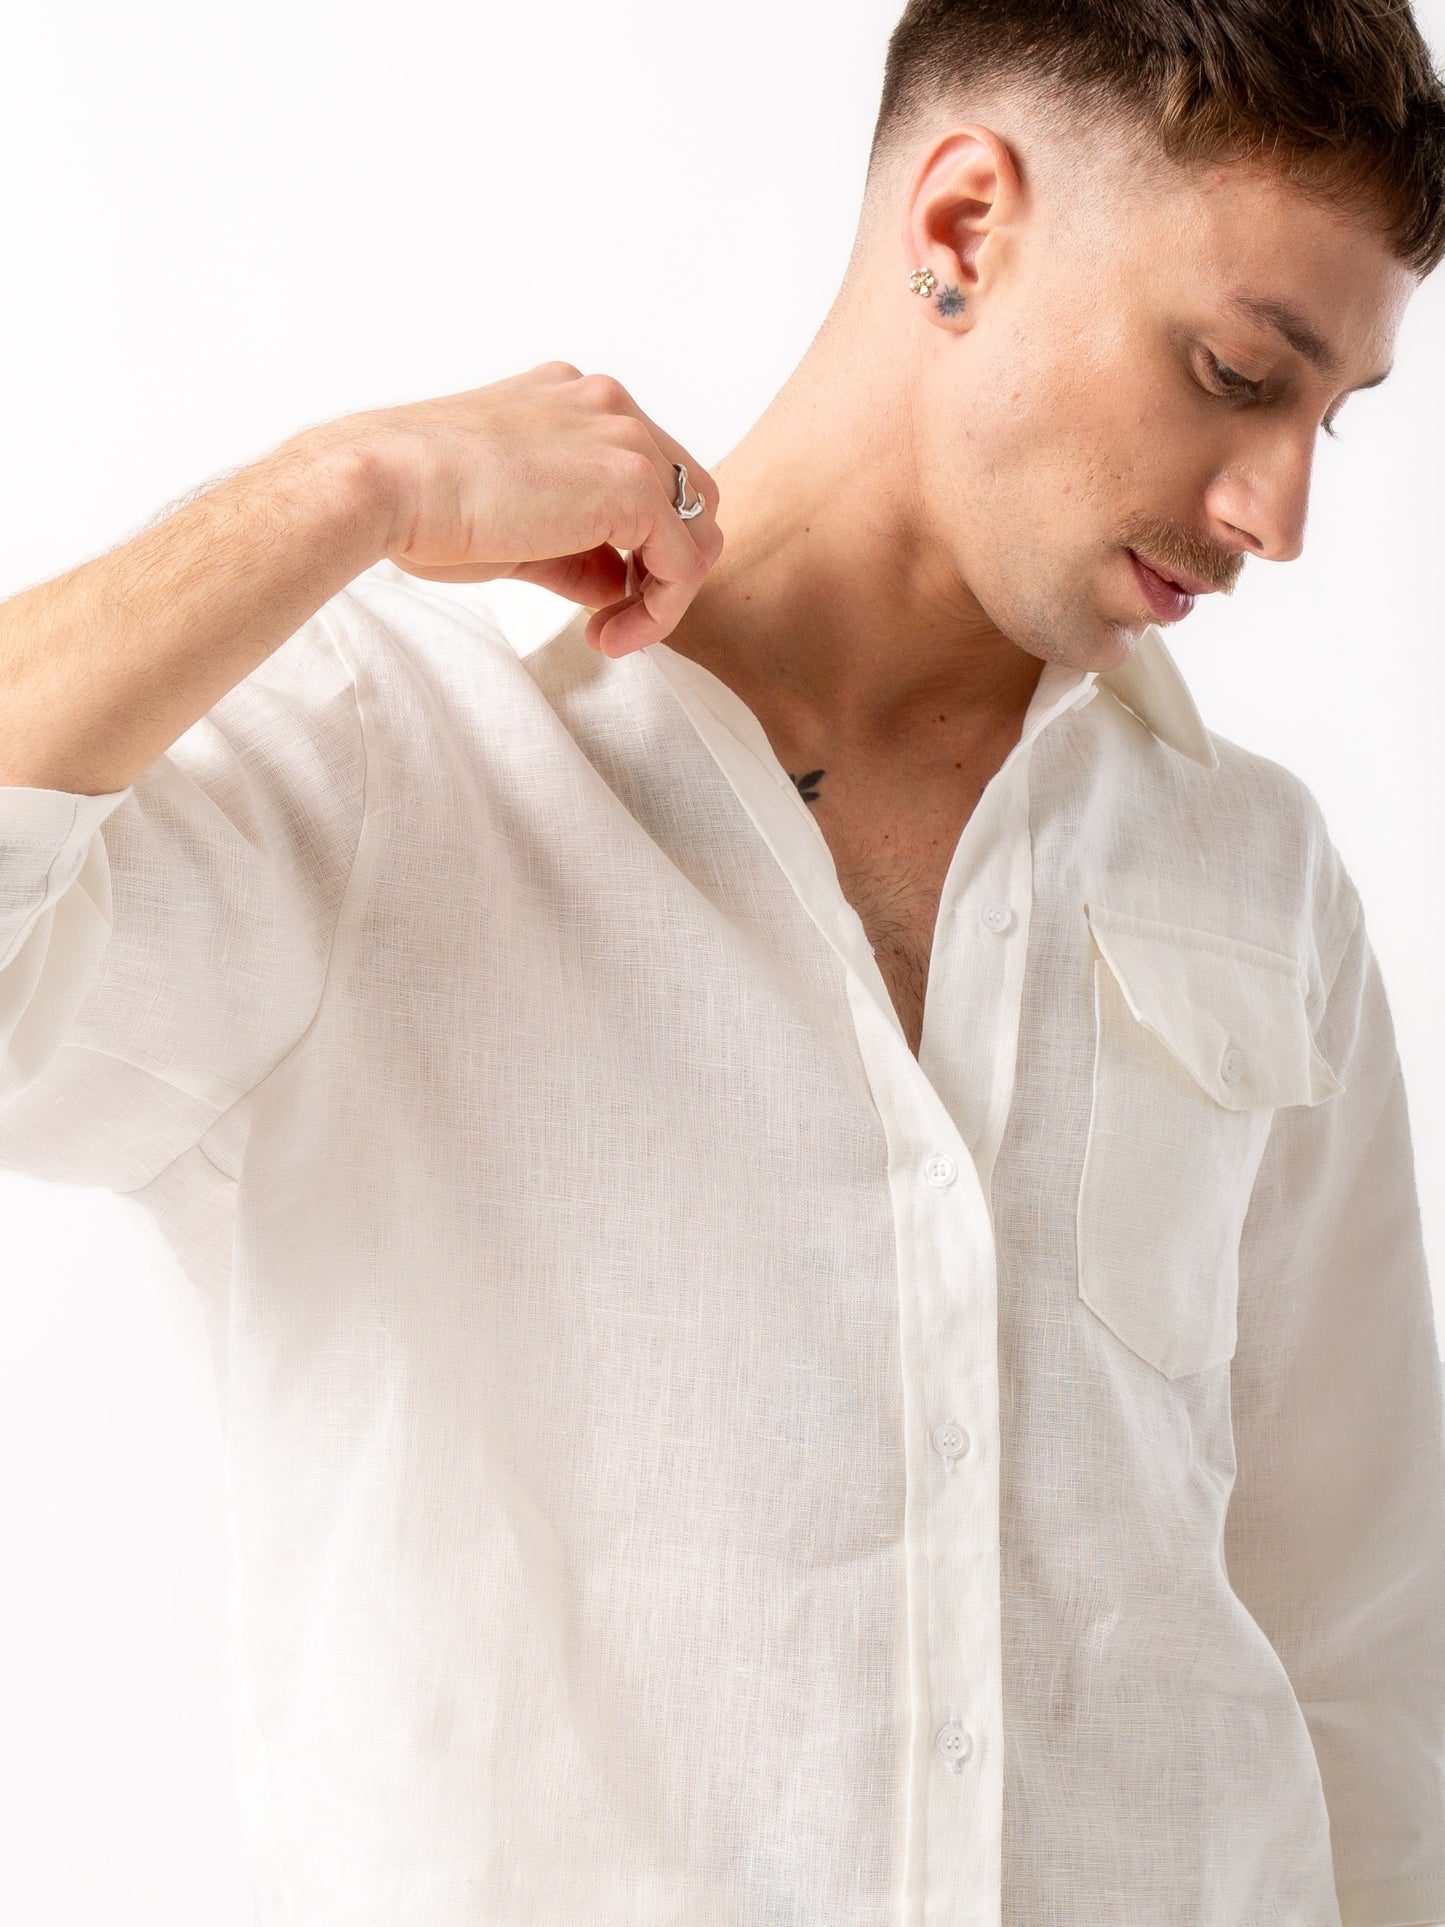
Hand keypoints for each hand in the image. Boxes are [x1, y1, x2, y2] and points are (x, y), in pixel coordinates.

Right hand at [319, 361, 723, 656]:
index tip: (599, 601)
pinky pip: (684, 563)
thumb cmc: (422, 505)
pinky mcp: (634, 483)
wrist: (384, 484)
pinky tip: (608, 636)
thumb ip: (578, 549)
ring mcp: (626, 438)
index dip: (638, 546)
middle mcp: (608, 406)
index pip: (646, 475)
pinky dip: (661, 610)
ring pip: (696, 531)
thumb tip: (616, 586)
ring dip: (665, 596)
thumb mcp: (517, 527)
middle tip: (614, 623)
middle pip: (688, 498)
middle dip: (664, 569)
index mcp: (575, 402)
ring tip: (609, 638)